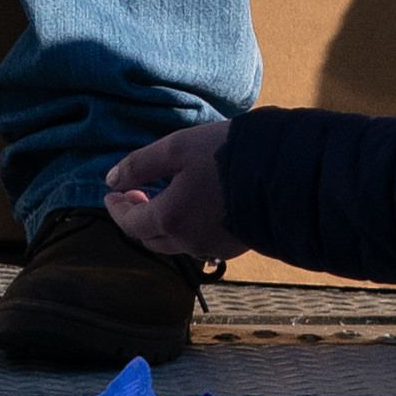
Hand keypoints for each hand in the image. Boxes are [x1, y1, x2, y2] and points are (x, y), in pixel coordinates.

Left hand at [103, 120, 239, 262]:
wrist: (284, 175)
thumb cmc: (226, 156)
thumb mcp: (178, 148)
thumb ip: (141, 165)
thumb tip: (111, 180)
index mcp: (170, 218)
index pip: (131, 225)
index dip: (117, 210)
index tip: (111, 195)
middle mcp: (188, 241)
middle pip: (150, 239)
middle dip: (137, 218)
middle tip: (135, 195)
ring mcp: (212, 248)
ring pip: (175, 244)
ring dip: (161, 225)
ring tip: (162, 200)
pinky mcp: (233, 247)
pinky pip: (199, 244)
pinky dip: (185, 229)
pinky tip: (192, 210)